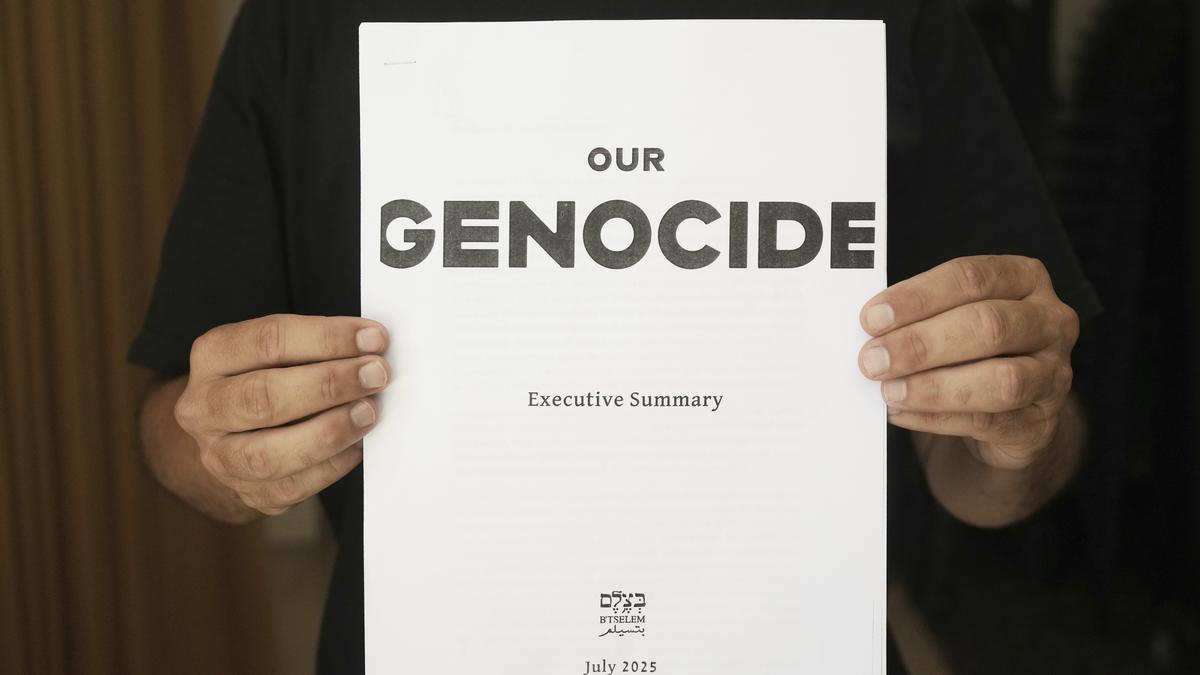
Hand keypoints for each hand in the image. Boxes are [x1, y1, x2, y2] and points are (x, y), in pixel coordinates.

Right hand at [173, 314, 390, 514]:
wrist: (231, 434)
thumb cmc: (267, 378)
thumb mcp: (278, 349)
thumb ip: (316, 346)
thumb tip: (371, 349)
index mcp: (213, 356)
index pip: (269, 341)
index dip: (327, 338)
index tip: (373, 338)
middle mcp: (205, 407)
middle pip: (263, 398)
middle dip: (329, 385)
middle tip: (374, 375)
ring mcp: (220, 456)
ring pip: (269, 453)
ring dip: (329, 432)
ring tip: (367, 413)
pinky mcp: (246, 492)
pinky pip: (290, 488)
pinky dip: (330, 466)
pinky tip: (355, 446)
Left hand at [858, 255, 1079, 470]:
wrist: (1012, 413)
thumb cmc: (973, 352)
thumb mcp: (953, 320)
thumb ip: (921, 317)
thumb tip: (870, 330)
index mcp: (1024, 279)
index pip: (972, 278)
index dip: (918, 297)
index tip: (872, 317)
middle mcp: (1049, 321)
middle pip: (989, 326)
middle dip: (922, 344)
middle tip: (873, 359)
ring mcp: (1054, 373)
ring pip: (1001, 380)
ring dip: (934, 387)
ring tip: (889, 391)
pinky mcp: (1042, 422)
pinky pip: (989, 421)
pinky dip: (937, 418)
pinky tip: (902, 413)